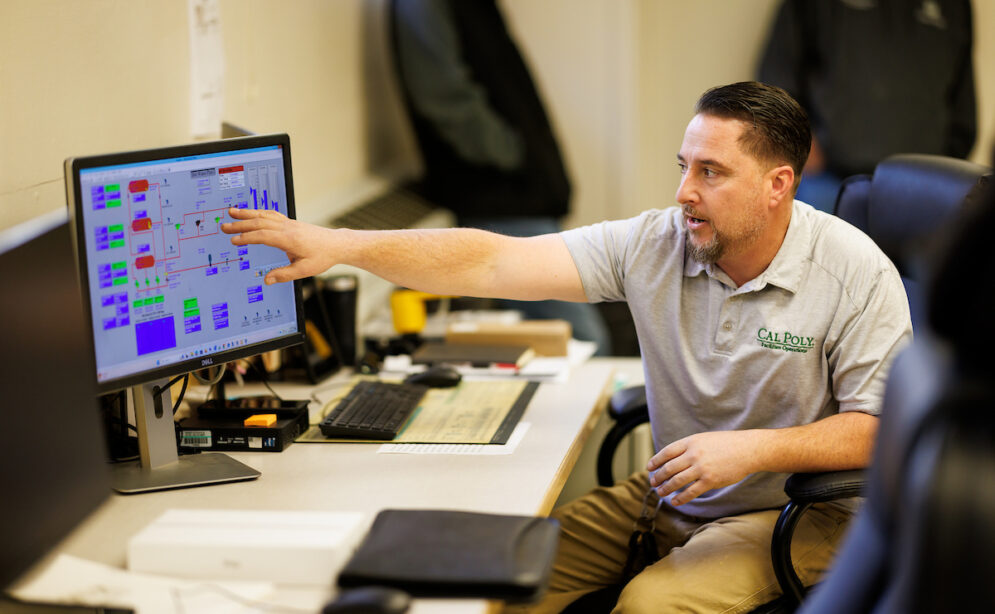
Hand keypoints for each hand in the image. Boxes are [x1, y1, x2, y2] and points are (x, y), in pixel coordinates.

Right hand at [221, 207, 334, 283]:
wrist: (336, 244)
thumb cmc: (322, 256)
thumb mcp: (305, 270)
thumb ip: (285, 275)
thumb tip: (267, 280)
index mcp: (289, 239)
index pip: (263, 236)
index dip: (247, 238)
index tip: (233, 240)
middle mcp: (287, 228)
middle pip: (259, 223)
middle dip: (240, 224)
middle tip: (223, 226)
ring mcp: (289, 223)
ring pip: (264, 215)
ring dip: (247, 213)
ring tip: (231, 212)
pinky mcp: (290, 223)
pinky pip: (271, 214)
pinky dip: (258, 212)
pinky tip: (251, 213)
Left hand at [646, 430, 761, 505]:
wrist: (747, 450)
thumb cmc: (726, 444)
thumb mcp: (704, 439)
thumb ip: (689, 447)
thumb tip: (673, 458)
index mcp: (691, 442)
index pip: (667, 452)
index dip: (655, 461)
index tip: (649, 468)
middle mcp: (693, 454)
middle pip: (669, 468)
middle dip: (658, 476)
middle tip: (653, 482)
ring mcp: (701, 468)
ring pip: (677, 481)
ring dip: (666, 488)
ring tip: (660, 492)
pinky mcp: (710, 481)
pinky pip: (690, 492)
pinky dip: (680, 498)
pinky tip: (675, 501)